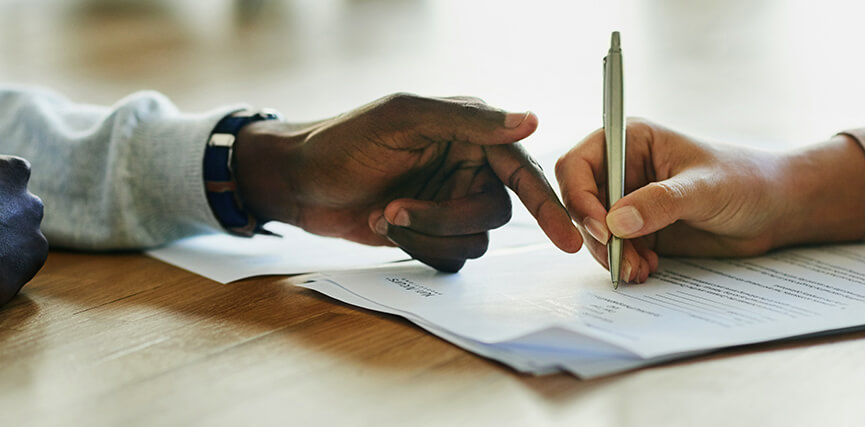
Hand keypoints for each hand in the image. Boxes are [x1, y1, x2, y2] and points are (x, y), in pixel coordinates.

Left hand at [234, 93, 582, 271]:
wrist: (298, 182)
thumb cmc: (344, 142)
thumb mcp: (404, 119)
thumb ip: (468, 121)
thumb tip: (530, 119)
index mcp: (470, 133)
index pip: (521, 169)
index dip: (547, 203)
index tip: (566, 237)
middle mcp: (468, 168)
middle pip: (493, 212)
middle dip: (444, 219)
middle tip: (394, 211)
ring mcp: (450, 203)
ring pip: (473, 240)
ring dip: (425, 235)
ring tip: (381, 215)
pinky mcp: (431, 233)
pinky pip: (451, 258)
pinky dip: (418, 249)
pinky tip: (381, 226)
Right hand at [555, 119, 864, 281]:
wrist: (774, 211)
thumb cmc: (745, 181)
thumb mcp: (704, 188)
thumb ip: (660, 202)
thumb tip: (616, 222)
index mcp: (629, 141)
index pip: (578, 165)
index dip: (579, 197)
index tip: (600, 229)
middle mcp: (621, 169)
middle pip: (580, 203)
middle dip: (595, 235)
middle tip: (620, 259)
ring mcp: (628, 201)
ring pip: (594, 232)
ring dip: (611, 255)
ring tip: (640, 270)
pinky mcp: (639, 230)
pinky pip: (614, 250)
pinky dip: (624, 264)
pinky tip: (647, 270)